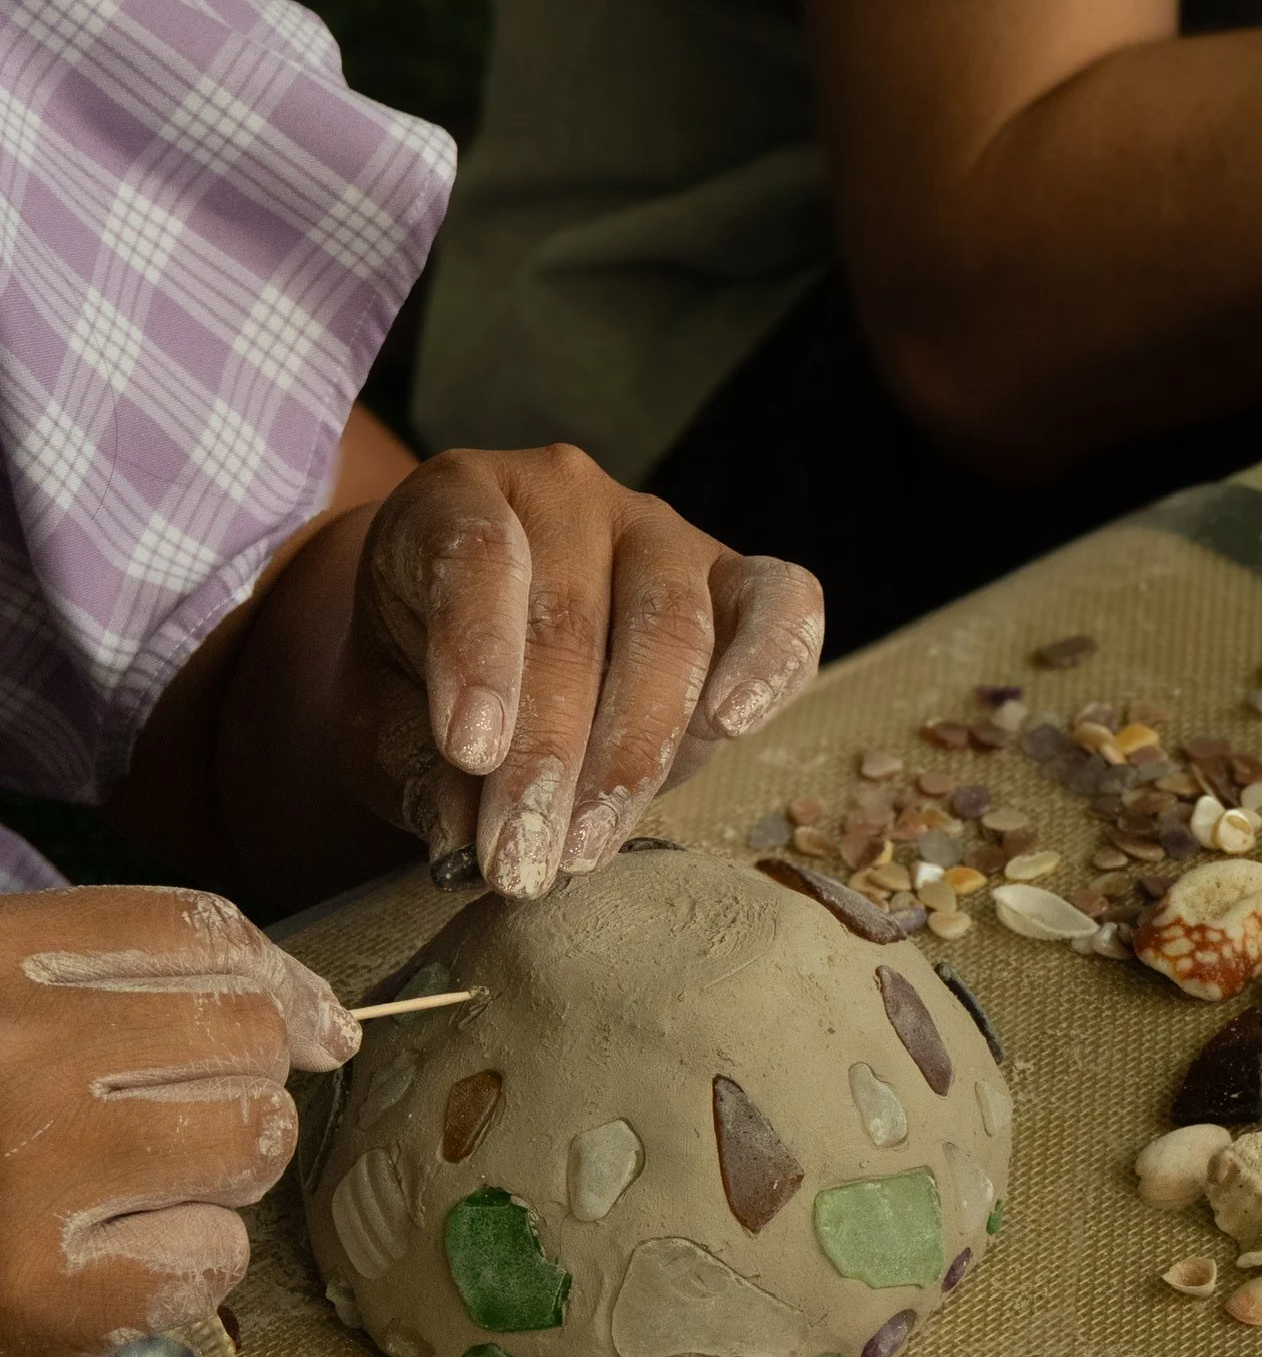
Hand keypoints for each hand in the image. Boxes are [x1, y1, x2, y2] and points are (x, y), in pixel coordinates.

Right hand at [0, 888, 357, 1356]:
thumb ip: (122, 983)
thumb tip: (323, 1023)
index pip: (200, 931)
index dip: (278, 978)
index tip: (312, 1025)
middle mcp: (19, 1053)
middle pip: (246, 1037)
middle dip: (240, 1083)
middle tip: (172, 1125)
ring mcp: (38, 1173)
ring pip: (253, 1140)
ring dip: (220, 1172)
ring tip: (132, 1191)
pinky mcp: (53, 1296)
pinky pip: (217, 1257)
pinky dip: (182, 1269)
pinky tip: (104, 1267)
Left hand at [337, 445, 823, 895]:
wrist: (491, 669)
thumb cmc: (423, 687)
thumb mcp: (386, 727)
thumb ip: (418, 773)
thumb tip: (463, 838)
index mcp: (454, 499)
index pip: (474, 555)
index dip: (478, 655)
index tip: (470, 753)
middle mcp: (563, 495)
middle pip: (571, 617)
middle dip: (549, 756)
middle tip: (522, 861)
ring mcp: (658, 531)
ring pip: (669, 626)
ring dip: (632, 753)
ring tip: (586, 850)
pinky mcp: (735, 578)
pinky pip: (779, 602)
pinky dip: (770, 660)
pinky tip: (734, 725)